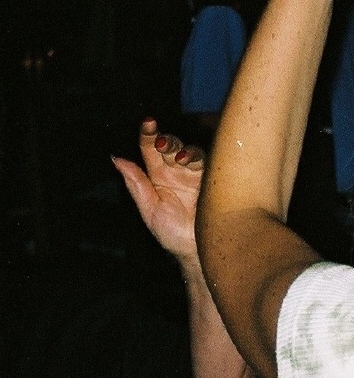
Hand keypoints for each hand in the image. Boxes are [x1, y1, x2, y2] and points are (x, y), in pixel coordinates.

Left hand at [113, 120, 204, 262]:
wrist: (198, 252)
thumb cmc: (173, 235)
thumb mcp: (150, 210)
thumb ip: (135, 184)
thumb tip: (116, 159)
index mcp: (158, 176)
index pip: (150, 149)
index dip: (148, 135)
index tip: (148, 124)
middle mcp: (176, 171)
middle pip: (170, 145)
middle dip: (166, 140)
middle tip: (163, 143)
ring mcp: (196, 175)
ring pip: (190, 151)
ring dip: (184, 150)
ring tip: (180, 157)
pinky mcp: (213, 180)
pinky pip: (208, 163)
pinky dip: (201, 158)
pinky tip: (193, 162)